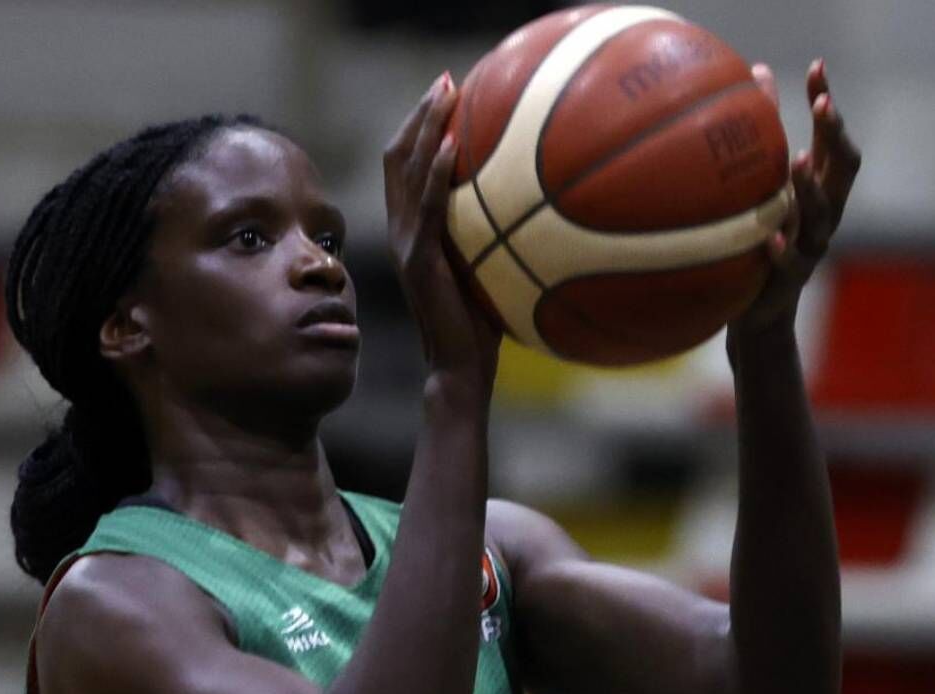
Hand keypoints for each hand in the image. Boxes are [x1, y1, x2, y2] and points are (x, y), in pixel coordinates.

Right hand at [384, 73, 501, 385]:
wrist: (460, 370)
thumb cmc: (481, 330)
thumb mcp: (489, 272)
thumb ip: (496, 239)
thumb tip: (538, 211)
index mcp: (414, 232)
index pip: (404, 167)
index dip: (419, 127)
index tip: (447, 94)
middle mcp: (403, 232)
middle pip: (397, 156)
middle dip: (420, 113)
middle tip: (445, 81)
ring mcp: (407, 245)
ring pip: (405, 170)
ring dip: (425, 127)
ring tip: (445, 94)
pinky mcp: (420, 260)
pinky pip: (427, 206)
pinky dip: (434, 171)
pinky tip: (452, 145)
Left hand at [731, 59, 861, 337]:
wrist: (757, 313)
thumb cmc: (757, 244)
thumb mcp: (758, 196)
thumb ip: (758, 150)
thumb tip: (746, 86)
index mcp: (815, 188)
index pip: (830, 138)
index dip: (827, 105)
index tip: (818, 68)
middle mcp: (822, 212)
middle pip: (843, 167)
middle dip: (836, 134)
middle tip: (824, 105)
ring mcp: (810, 244)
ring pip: (822, 213)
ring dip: (810, 188)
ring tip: (794, 163)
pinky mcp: (792, 277)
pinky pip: (790, 261)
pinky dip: (782, 248)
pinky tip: (768, 238)